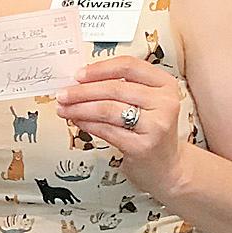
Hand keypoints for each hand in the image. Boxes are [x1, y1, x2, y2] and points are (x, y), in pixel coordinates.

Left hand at [56, 56, 184, 199]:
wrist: (168, 166)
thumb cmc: (151, 131)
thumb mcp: (146, 102)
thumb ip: (122, 87)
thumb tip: (82, 81)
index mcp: (165, 84)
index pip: (128, 66)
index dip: (99, 69)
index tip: (79, 74)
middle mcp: (164, 103)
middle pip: (114, 88)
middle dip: (82, 91)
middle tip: (63, 93)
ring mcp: (156, 125)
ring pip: (107, 109)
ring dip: (80, 108)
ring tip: (65, 108)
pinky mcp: (143, 146)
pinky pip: (107, 131)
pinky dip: (87, 124)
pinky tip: (77, 121)